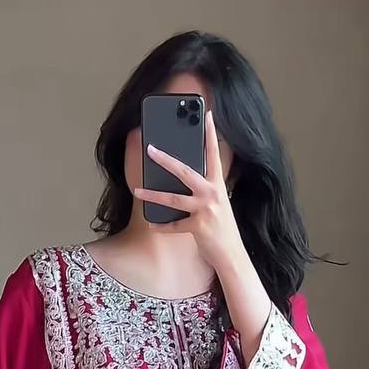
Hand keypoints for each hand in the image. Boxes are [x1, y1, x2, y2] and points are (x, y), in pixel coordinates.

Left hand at [135, 110, 243, 273]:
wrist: (232, 254)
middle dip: (165, 159)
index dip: (211, 133)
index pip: (214, 154)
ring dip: (152, 195)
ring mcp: (205, 210)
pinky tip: (152, 224)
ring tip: (137, 191)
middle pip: (184, 171)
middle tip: (150, 149)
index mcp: (218, 184)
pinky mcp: (198, 226)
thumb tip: (184, 178)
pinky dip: (162, 226)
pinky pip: (174, 225)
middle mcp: (212, 193)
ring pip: (173, 199)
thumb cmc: (222, 228)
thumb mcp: (218, 203)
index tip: (206, 114)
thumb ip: (205, 189)